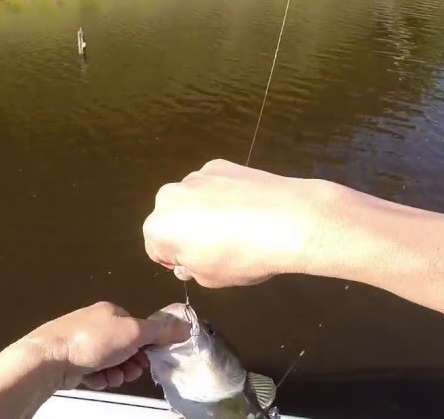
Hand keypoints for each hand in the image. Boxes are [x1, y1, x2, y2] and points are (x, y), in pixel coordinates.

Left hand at [17, 301, 189, 390]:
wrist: (50, 358)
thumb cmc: (91, 341)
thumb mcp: (133, 332)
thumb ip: (160, 330)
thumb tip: (185, 325)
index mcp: (111, 311)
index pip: (139, 328)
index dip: (147, 345)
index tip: (149, 358)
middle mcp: (97, 324)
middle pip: (126, 347)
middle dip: (131, 362)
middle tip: (129, 370)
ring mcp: (83, 342)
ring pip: (112, 362)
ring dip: (117, 372)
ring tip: (111, 376)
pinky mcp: (73, 360)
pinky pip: (96, 371)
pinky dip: (100, 378)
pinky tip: (97, 380)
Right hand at [142, 159, 338, 287]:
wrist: (287, 220)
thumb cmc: (241, 257)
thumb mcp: (211, 279)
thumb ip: (191, 269)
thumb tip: (188, 261)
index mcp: (159, 227)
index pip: (156, 250)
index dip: (177, 261)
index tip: (199, 265)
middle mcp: (169, 195)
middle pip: (171, 219)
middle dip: (187, 231)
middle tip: (218, 247)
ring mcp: (195, 176)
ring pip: (192, 199)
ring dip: (204, 211)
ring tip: (238, 226)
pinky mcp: (220, 164)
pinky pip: (214, 185)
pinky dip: (224, 195)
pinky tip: (248, 208)